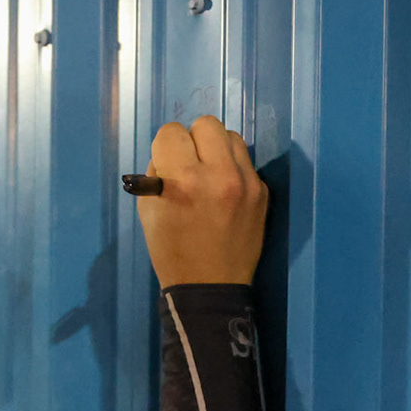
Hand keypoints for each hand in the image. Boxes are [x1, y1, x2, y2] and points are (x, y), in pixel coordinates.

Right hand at [136, 115, 268, 285]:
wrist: (210, 287)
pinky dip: (232, 169)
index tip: (167, 165)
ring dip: (216, 149)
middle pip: (206, 124)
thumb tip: (169, 154)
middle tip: (189, 163)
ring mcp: (246, 182)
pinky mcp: (262, 191)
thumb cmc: (171, 252)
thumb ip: (157, 174)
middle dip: (192, 140)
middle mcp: (218, 174)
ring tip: (210, 174)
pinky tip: (225, 193)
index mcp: (183, 180)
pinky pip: (245, 162)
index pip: (171, 132)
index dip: (164, 148)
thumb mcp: (149, 212)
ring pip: (231, 136)